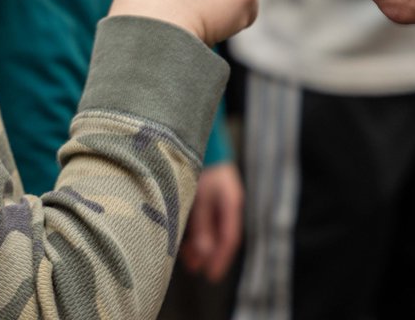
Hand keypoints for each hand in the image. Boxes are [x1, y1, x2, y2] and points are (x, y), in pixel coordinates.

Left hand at [180, 162, 243, 281]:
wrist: (192, 139)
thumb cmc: (200, 165)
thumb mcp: (199, 197)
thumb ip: (201, 225)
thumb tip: (202, 254)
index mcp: (231, 203)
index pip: (230, 238)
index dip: (221, 259)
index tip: (211, 276)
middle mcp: (226, 203)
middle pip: (220, 235)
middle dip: (208, 255)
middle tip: (195, 269)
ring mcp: (218, 199)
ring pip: (211, 228)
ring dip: (200, 245)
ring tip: (186, 259)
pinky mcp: (207, 194)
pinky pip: (204, 219)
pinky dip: (195, 232)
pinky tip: (183, 240)